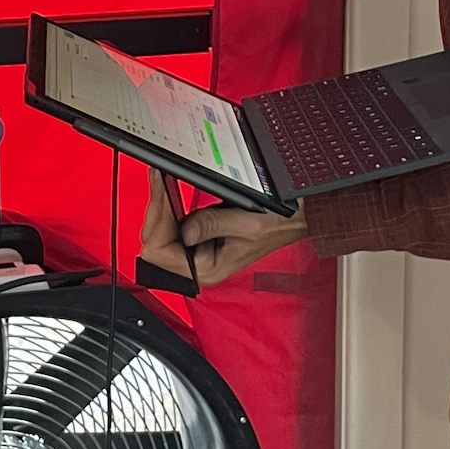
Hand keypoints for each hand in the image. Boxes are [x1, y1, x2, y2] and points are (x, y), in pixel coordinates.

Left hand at [141, 182, 308, 287]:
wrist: (294, 217)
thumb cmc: (277, 225)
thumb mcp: (246, 225)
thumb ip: (213, 226)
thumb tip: (185, 231)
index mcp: (207, 268)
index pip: (160, 253)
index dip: (157, 223)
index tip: (162, 193)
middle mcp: (198, 263)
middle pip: (154, 241)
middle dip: (155, 211)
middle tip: (158, 181)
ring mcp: (196, 248)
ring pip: (160, 230)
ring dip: (159, 205)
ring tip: (159, 180)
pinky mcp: (200, 234)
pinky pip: (172, 222)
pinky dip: (167, 203)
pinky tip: (167, 187)